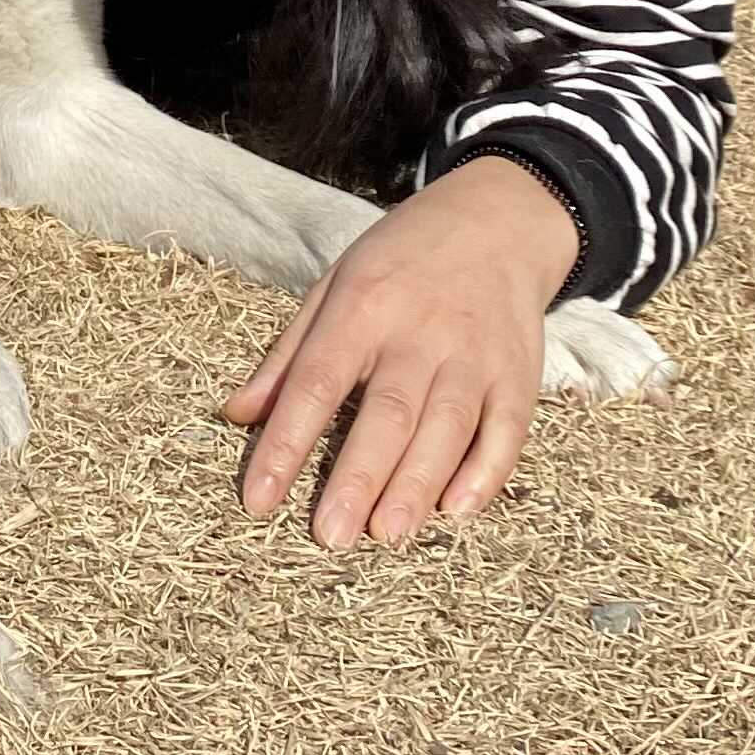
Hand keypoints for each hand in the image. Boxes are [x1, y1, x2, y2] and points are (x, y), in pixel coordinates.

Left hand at [224, 156, 579, 547]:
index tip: (257, 499)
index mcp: (361, 306)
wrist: (494, 218)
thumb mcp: (334, 285)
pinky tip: (459, 509)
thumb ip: (288, 354)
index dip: (285, 443)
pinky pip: (505, 430)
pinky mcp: (519, 373)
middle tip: (329, 537)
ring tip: (387, 535)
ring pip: (445, 426)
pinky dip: (485, 472)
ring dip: (417, 484)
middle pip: (387, 412)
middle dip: (357, 477)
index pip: (315, 382)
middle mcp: (418, 332)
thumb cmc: (399, 260)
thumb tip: (236, 415)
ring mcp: (474, 354)